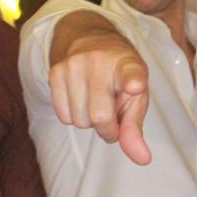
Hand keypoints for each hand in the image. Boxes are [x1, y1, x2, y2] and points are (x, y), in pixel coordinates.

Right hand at [48, 20, 150, 163]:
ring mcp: (74, 65)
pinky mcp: (55, 71)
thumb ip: (135, 128)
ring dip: (89, 121)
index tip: (136, 86)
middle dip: (107, 128)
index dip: (133, 82)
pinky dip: (73, 115)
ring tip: (96, 101)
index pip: (131, 73)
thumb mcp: (135, 95)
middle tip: (113, 115)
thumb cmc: (119, 74)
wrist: (88, 38)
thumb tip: (142, 159)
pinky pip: (63, 116)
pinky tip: (81, 98)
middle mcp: (100, 61)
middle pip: (99, 117)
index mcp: (128, 64)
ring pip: (79, 120)